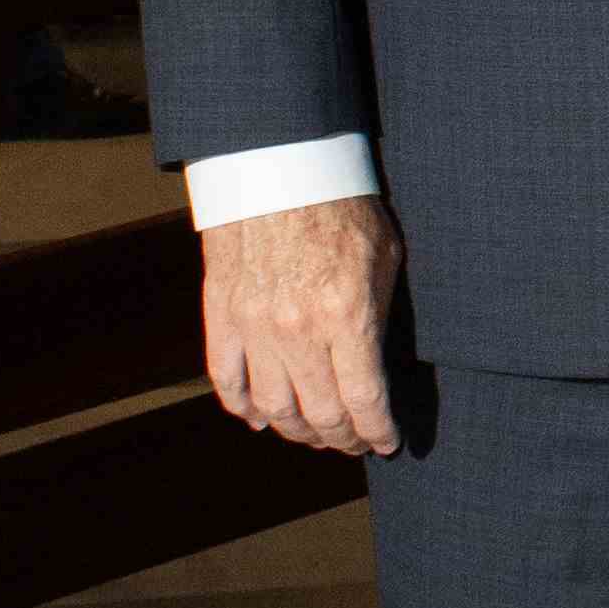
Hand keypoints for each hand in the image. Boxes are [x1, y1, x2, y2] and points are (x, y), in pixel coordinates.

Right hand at [200, 193, 403, 457]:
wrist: (277, 165)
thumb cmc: (341, 206)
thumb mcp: (384, 257)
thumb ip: (380, 315)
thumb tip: (379, 367)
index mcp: (346, 315)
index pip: (364, 401)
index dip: (377, 432)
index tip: (387, 442)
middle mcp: (296, 329)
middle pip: (320, 414)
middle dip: (343, 438)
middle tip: (353, 441)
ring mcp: (253, 325)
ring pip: (272, 407)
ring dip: (297, 430)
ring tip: (314, 433)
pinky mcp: (221, 313)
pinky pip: (226, 379)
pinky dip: (243, 408)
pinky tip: (262, 417)